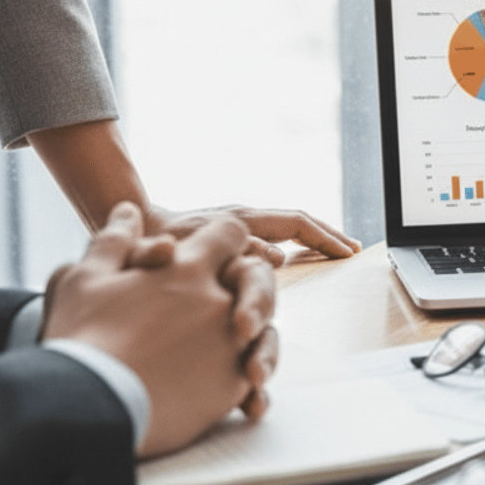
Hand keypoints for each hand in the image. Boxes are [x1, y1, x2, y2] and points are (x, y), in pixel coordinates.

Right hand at [42, 203, 256, 456]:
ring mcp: (230, 345)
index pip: (229, 233)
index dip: (222, 240)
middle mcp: (220, 302)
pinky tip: (226, 387)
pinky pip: (251, 377)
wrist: (87, 404)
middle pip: (257, 278)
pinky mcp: (230, 388)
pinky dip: (244, 379)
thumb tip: (128, 211)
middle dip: (247, 286)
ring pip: (262, 331)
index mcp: (188, 267)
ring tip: (221, 352)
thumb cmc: (81, 337)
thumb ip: (115, 241)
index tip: (211, 254)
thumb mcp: (85, 278)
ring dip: (249, 336)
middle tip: (225, 305)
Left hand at [155, 205, 360, 265]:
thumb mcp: (195, 250)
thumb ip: (234, 251)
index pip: (297, 224)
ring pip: (286, 231)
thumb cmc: (156, 244)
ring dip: (313, 241)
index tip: (348, 253)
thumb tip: (277, 258)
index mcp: (242, 220)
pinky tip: (298, 264)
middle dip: (328, 235)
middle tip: (353, 250)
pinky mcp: (228, 240)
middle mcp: (244, 220)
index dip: (325, 238)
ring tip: (334, 255)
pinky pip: (271, 242)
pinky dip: (293, 248)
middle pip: (298, 223)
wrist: (130, 231)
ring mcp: (237, 228)